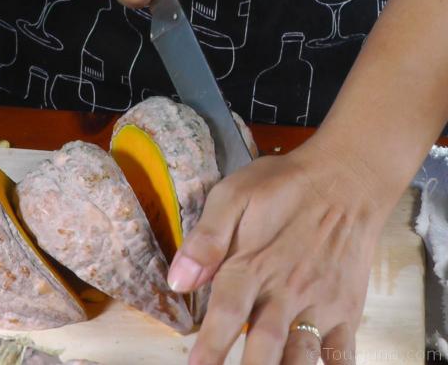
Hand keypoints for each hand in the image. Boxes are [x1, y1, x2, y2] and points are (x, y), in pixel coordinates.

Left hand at [168, 142, 399, 363]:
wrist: (346, 179)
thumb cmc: (283, 186)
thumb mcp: (233, 195)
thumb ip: (206, 238)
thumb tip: (179, 279)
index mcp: (253, 264)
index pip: (227, 313)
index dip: (210, 345)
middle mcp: (287, 290)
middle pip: (265, 343)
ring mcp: (320, 302)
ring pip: (302, 353)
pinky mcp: (346, 308)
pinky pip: (342, 352)